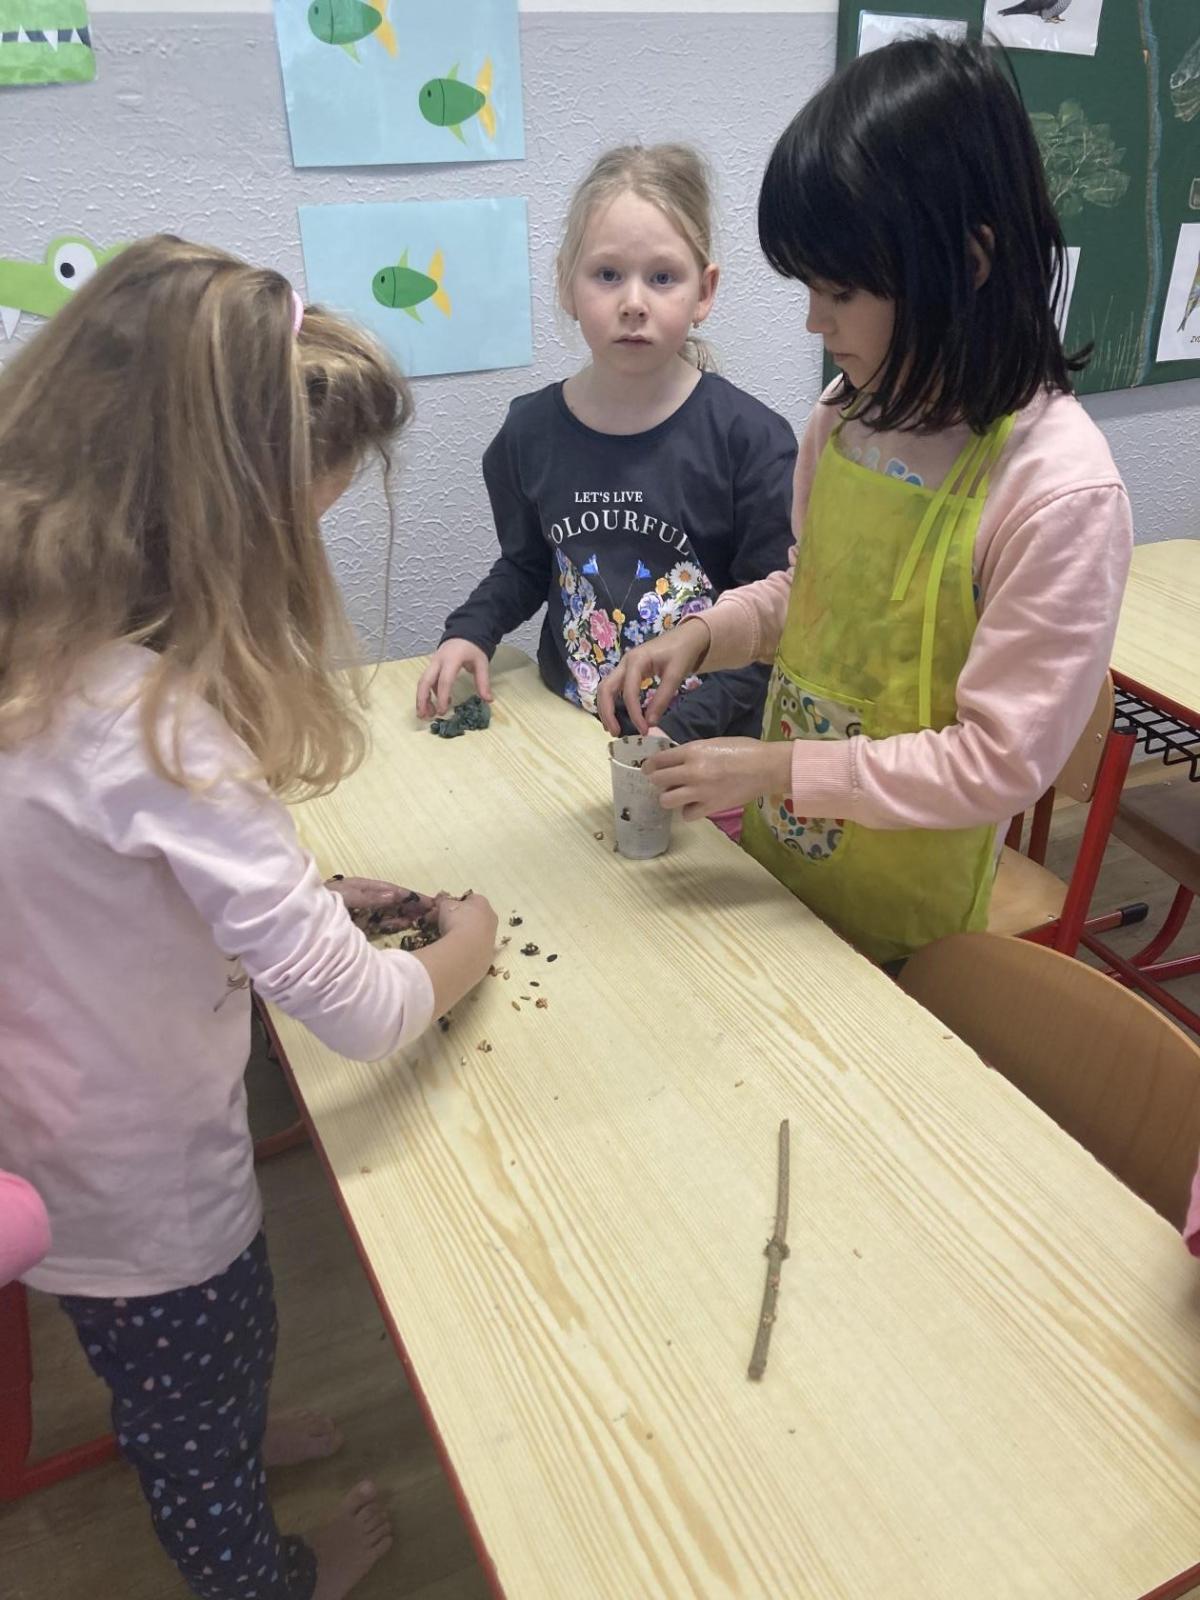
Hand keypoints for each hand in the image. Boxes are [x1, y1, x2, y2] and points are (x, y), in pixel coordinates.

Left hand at [326, 876, 434, 935]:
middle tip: (433, 912)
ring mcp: (359, 913)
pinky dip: (392, 924)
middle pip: (392, 901)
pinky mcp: (356, 927)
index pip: (390, 890)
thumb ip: (368, 897)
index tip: (428, 901)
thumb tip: (394, 895)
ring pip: (388, 913)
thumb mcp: (345, 896)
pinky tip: (404, 925)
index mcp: (360, 887)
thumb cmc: (320, 903)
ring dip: (404, 915)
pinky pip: (378, 924)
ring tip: (423, 919)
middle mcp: (362, 898)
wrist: (297, 920)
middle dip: (411, 905)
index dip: (409, 895)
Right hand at [416, 640, 492, 719]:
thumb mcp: (481, 663)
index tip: (442, 712)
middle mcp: (438, 661)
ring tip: (427, 714)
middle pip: (424, 681)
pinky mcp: (432, 666)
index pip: (444, 681)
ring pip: (422, 682)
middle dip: (422, 700)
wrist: (465, 632)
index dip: (442, 697)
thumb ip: (483, 681)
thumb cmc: (473, 647)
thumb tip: (488, 700)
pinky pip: (427, 680)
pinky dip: (429, 693)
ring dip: (422, 698)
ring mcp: (433, 663)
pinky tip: (438, 703)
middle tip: (424, 716)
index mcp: (451, 659)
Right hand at [434, 890, 498, 950]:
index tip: (444, 910)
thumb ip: (443, 901)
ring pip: (475, 932)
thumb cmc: (456, 921)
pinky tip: (455, 950)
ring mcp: (491, 936)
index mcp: (482, 902)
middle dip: (458, 918)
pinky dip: (466, 946)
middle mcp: (491, 918)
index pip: (470, 899)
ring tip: (446, 939)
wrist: (466, 950)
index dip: (455, 903)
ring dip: (462, 933)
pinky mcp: (488, 953)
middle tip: (441, 923)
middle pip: (473, 915)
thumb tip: (441, 901)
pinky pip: (475, 946)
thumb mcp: (445, 906)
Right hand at [597, 618, 710, 736]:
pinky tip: (618, 717)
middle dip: (607, 712)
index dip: (634, 713)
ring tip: (613, 728)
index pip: (629, 691)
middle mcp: (624, 663)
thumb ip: (662, 698)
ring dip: (606, 709)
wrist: (686, 637)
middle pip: (605, 688)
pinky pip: (613, 689)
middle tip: (615, 733)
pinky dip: (612, 703)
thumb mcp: (676, 675)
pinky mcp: (627, 672)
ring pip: (606, 689)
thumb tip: (650, 723)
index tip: (644, 730)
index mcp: (636, 660)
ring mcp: (624, 667)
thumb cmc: (682, 652)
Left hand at [644, 738, 791, 822]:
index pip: (658, 760)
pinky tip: (695, 805)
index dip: (650, 765)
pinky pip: (687, 815)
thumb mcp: (712, 743)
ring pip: (666, 800)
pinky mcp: (711, 807)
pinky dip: (688, 811)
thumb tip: (674, 760)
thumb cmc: (743, 749)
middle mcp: (692, 771)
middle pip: (657, 780)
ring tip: (677, 795)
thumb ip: (692, 752)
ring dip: (669, 797)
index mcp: (692, 751)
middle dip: (657, 780)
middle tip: (663, 781)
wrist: (766, 767)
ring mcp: (700, 791)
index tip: (649, 768)